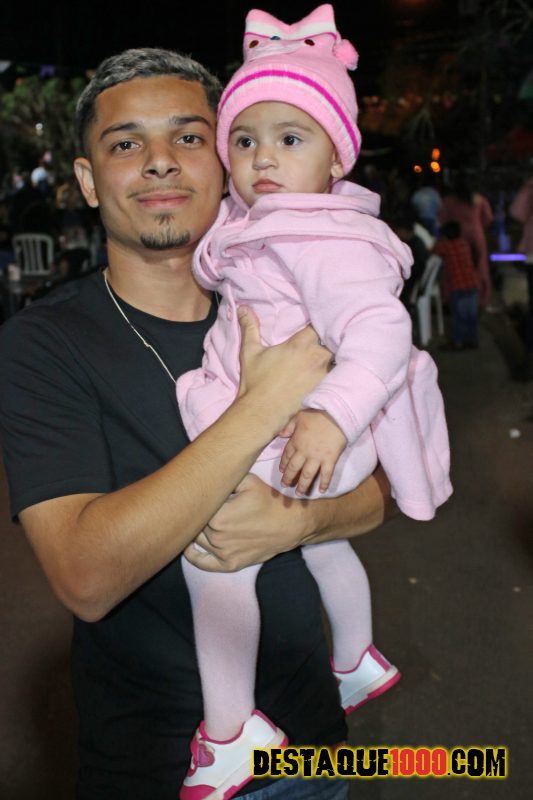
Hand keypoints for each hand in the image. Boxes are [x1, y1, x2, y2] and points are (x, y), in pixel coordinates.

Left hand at [183, 474, 304, 571]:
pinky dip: (192, 556)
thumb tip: (205, 476)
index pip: (196, 507)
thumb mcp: (248, 481)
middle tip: (196, 507)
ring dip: (195, 531)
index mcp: (218, 516)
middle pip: (195, 524)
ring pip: (196, 541)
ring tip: (195, 522)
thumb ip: (225, 478)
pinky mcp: (229, 564)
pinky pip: (202, 563)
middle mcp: (217, 537)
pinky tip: (189, 547)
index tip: (197, 494)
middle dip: (196, 515)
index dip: (196, 500)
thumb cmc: (269, 502)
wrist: (290, 525)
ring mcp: (222, 553)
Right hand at [236, 306, 331, 433]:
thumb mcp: (250, 352)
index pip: (320, 326)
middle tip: (326, 343)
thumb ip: (249, 327)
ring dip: (335, 359)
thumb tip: (242, 308)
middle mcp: (316, 357)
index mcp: (300, 344)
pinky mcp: (326, 391)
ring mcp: (323, 375)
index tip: (317, 327)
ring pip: (338, 360)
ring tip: (331, 360)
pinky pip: (338, 379)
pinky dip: (336, 377)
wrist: (261, 412)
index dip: (320, 325)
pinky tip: (333, 379)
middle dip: (330, 342)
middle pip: (333, 342)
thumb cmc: (256, 382)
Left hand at [279, 409, 346, 494]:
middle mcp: (304, 452)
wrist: (336, 415)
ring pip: (307, 475)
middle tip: (285, 486)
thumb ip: (288, 427)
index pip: (286, 456)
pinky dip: (324, 483)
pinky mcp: (330, 459)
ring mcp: (317, 457)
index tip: (282, 471)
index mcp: (295, 441)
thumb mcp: (298, 417)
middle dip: (288, 478)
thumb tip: (280, 434)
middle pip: (294, 468)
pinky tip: (321, 491)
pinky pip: (326, 474)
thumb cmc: (317, 414)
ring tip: (299, 494)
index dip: (283, 464)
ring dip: (302, 485)